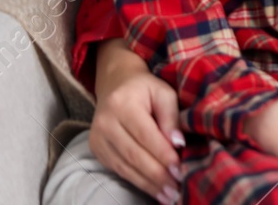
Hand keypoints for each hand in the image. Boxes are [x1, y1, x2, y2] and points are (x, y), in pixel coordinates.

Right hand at [90, 40, 182, 204]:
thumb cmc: (146, 88)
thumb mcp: (164, 93)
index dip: (163, 154)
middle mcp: (105, 124)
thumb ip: (171, 116)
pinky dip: (138, 182)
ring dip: (149, 184)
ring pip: (125, 166)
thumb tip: (178, 144)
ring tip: (170, 195)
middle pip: (134, 154)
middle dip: (158, 175)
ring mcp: (98, 139)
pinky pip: (119, 170)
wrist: (116, 84)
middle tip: (178, 189)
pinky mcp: (98, 150)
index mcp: (122, 105)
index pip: (145, 135)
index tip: (180, 169)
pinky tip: (155, 190)